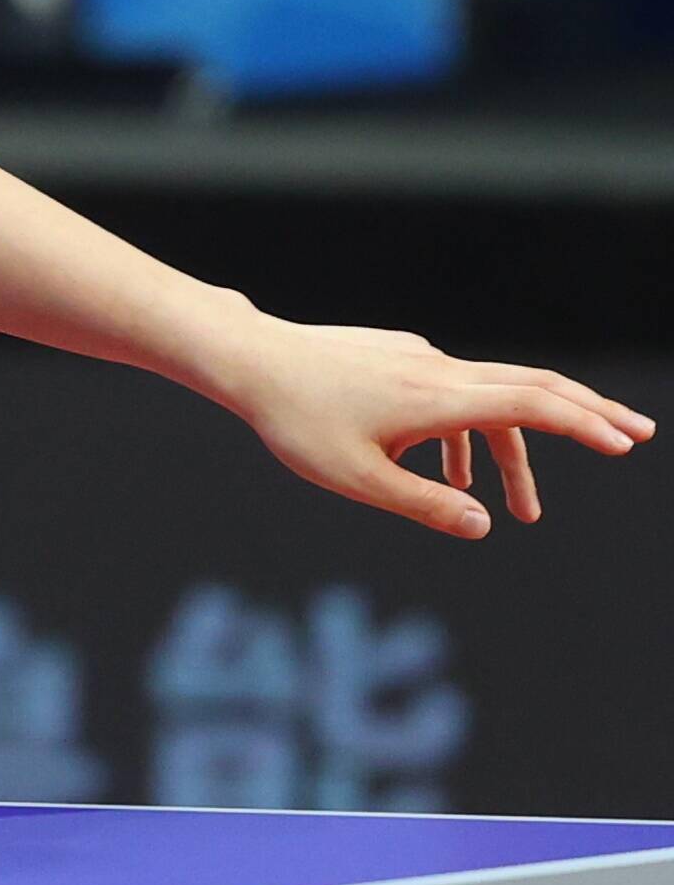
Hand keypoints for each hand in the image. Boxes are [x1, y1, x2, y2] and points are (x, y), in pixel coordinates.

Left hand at [213, 318, 652, 536]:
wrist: (249, 361)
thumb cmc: (295, 422)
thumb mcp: (357, 477)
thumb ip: (423, 503)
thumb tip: (483, 525)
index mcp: (436, 398)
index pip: (530, 404)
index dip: (583, 424)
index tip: (625, 443)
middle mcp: (437, 370)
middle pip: (531, 386)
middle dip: (587, 414)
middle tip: (637, 435)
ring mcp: (418, 360)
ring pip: (489, 399)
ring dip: (512, 453)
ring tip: (523, 511)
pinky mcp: (397, 359)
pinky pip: (451, 396)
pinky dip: (467, 435)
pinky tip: (450, 473)